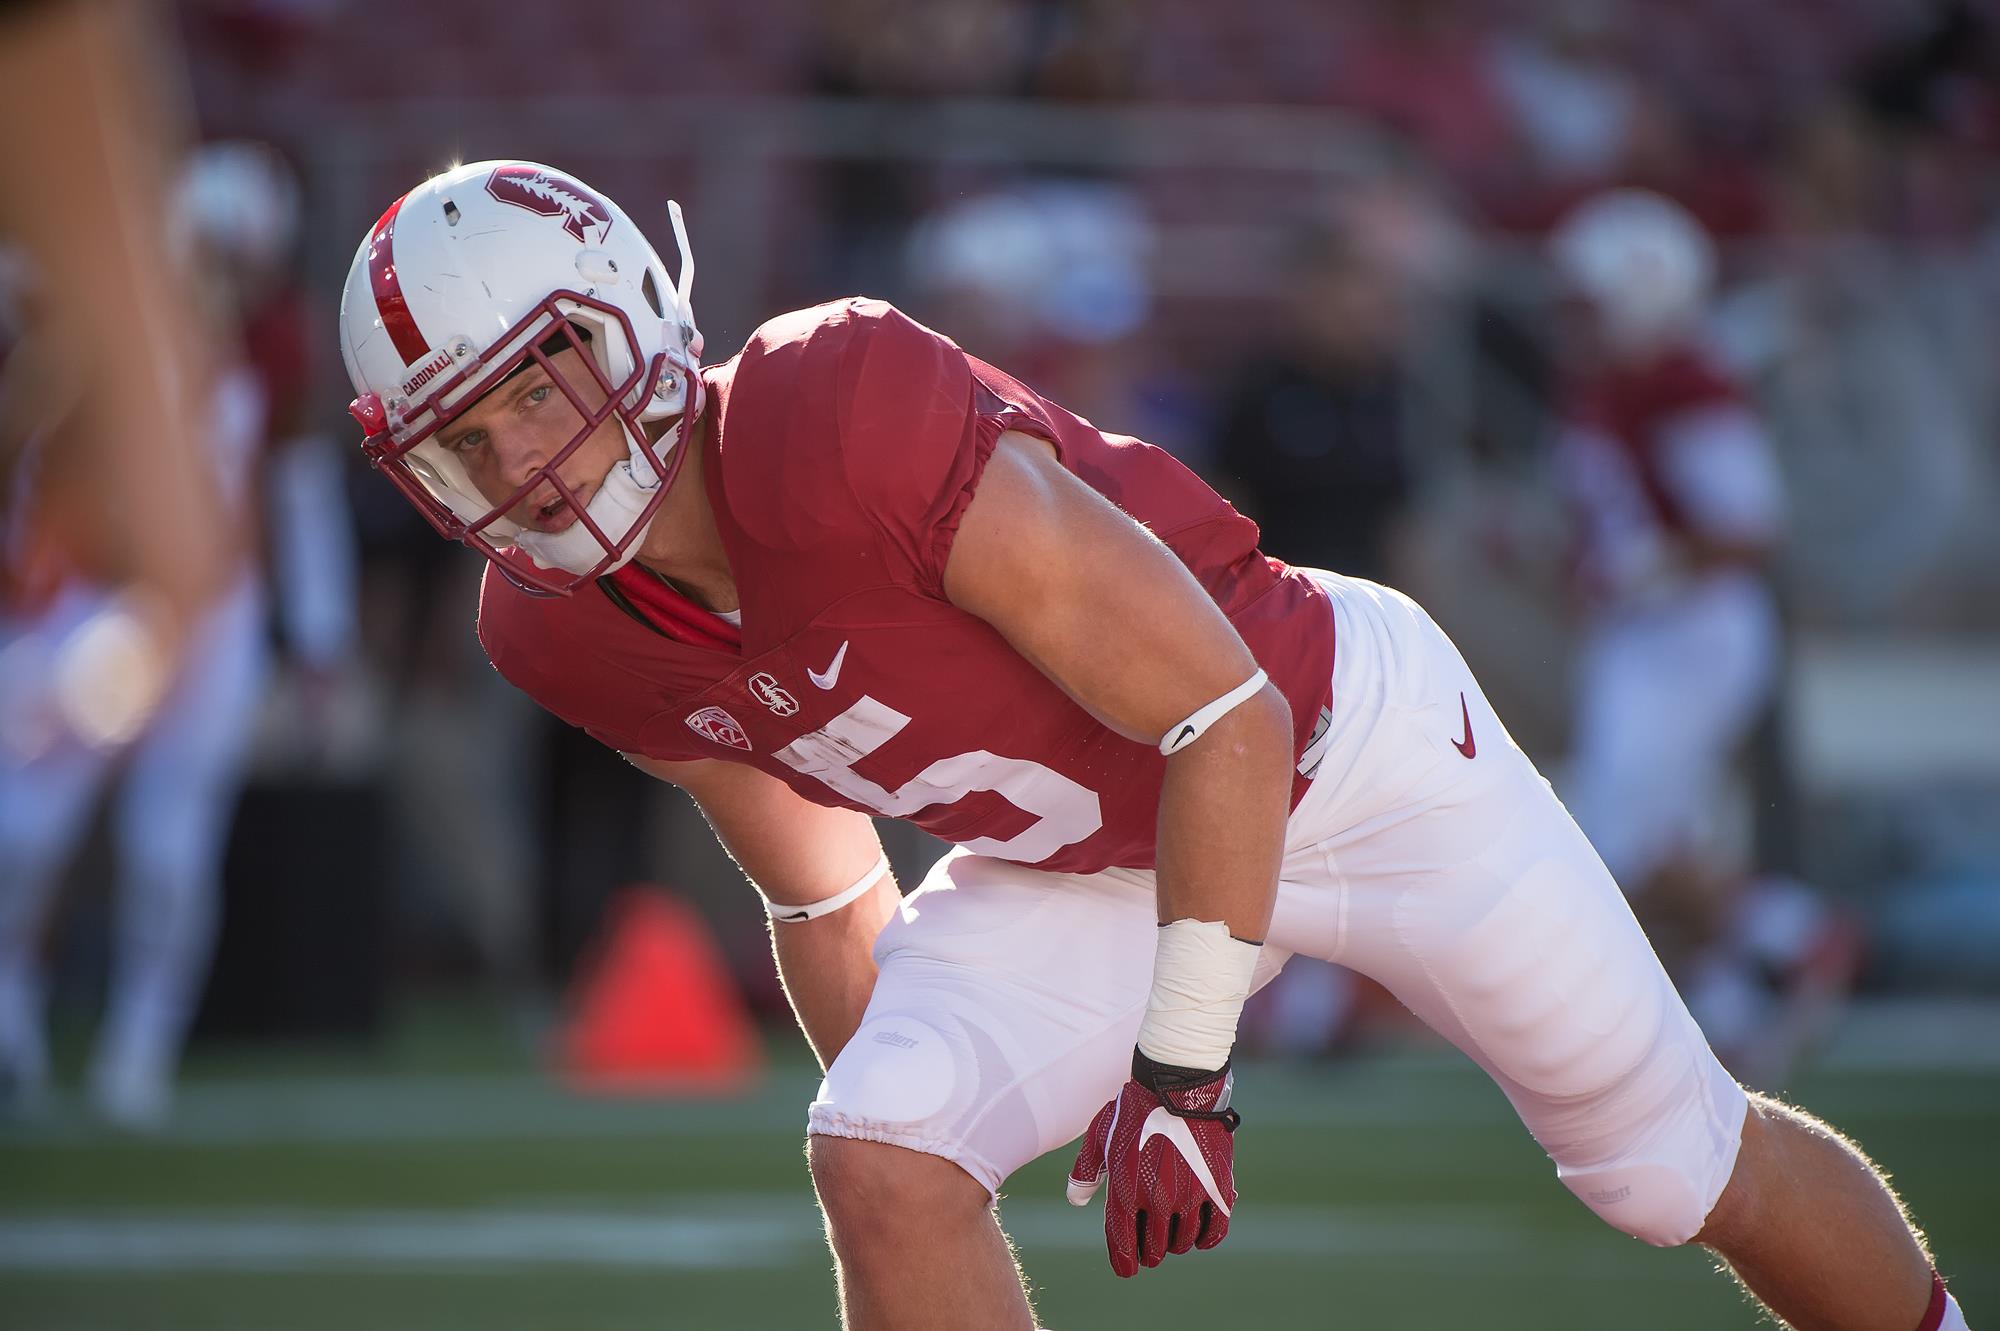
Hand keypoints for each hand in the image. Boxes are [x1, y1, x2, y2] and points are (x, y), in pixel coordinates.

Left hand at [1065, 1049, 1238, 1276]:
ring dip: (1175, 1244)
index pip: (1123, 1246)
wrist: (1177, 1086)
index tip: (1127, 1269)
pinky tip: (1199, 1237)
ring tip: (1171, 1235)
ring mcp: (1188, 1196)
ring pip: (1182, 1242)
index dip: (1124, 1263)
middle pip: (1154, 1248)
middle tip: (1149, 1246)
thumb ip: (1085, 1171)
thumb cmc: (1134, 1109)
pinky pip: (1214, 1231)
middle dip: (1149, 1251)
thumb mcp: (1100, 1136)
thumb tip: (1076, 1201)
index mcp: (1124, 1191)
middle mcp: (1156, 1201)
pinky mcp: (1216, 1188)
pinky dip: (1206, 1240)